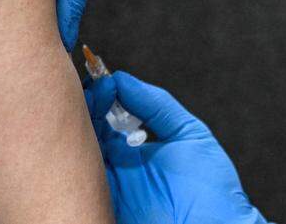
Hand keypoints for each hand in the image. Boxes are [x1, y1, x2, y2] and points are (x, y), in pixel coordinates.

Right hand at [84, 72, 269, 223]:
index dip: (101, 97)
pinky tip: (79, 141)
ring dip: (75, 132)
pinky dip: (73, 162)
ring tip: (81, 110)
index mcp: (134, 151)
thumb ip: (158, 106)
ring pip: (76, 156)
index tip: (102, 81)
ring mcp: (106, 188)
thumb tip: (123, 79)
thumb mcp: (190, 135)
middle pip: (85, 135)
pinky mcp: (101, 206)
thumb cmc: (211, 190)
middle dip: (82, 111)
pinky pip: (77, 183)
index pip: (105, 118)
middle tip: (86, 93)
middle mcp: (116, 168)